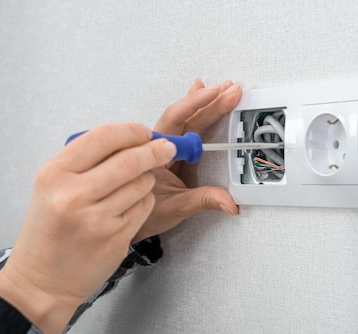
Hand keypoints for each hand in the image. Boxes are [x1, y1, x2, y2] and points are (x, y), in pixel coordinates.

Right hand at [0, 123, 175, 333]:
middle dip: (155, 150)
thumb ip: (83, 162)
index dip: (131, 131)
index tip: (144, 132)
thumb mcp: (50, 188)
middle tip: (167, 148)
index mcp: (54, 174)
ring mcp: (97, 218)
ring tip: (134, 186)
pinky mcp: (116, 237)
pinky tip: (129, 208)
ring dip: (147, 180)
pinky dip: (144, 202)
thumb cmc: (47, 232)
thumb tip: (128, 139)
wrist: (41, 282)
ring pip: (142, 183)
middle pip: (130, 159)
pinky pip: (144, 207)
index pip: (102, 137)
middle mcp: (74, 194)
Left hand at [133, 79, 241, 241]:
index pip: (178, 120)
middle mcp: (157, 145)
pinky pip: (183, 127)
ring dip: (203, 104)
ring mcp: (163, 147)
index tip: (216, 96)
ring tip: (220, 89)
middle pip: (185, 116)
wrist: (127, 221)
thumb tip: (229, 201)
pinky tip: (202, 100)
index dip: (198, 105)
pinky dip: (195, 112)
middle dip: (209, 102)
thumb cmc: (145, 214)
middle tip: (231, 91)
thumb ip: (204, 200)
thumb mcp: (176, 207)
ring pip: (184, 119)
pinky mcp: (170, 152)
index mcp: (154, 153)